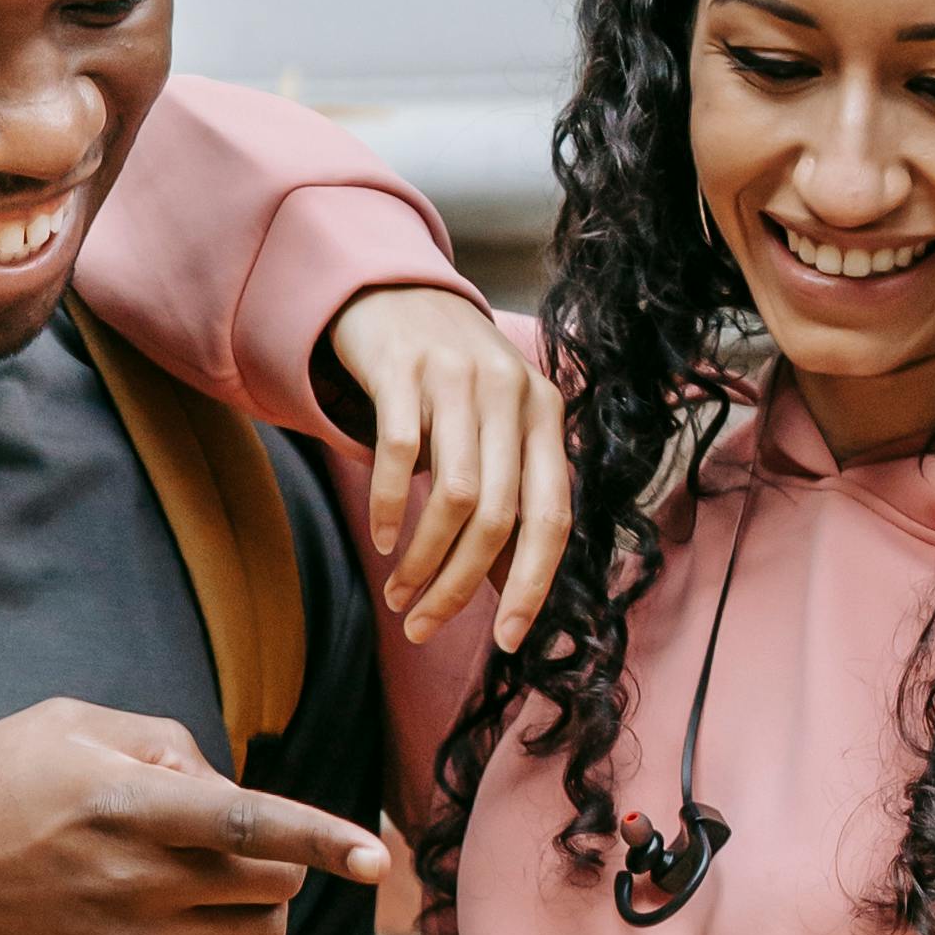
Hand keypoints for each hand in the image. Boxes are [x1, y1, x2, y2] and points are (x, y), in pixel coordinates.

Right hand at [0, 700, 381, 934]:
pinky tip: (174, 919)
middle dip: (282, 861)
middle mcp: (135, 880)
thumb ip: (158, 736)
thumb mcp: (61, 723)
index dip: (322, 839)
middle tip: (232, 840)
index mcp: (126, 804)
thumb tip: (223, 777)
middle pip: (271, 885)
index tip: (376, 859)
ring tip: (205, 880)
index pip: (252, 825)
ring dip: (256, 907)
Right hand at [325, 283, 572, 647]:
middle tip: (423, 627)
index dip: (532, 585)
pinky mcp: (405, 369)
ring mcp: (459, 377)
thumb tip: (509, 593)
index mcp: (547, 416)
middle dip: (458, 587)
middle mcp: (512, 393)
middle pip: (498, 518)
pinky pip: (400, 453)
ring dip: (423, 561)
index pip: (553, 518)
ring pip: (453, 496)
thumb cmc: (452, 385)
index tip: (507, 640)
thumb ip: (509, 500)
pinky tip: (382, 540)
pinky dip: (390, 507)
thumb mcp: (495, 432)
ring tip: (399, 594)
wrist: (399, 295)